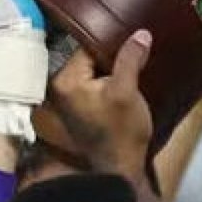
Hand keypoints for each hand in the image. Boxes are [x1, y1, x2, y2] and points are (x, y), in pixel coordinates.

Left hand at [48, 31, 153, 179]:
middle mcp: (60, 88)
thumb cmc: (121, 131)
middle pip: (91, 58)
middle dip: (114, 57)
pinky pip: (96, 83)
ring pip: (95, 70)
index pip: (89, 46)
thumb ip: (130, 59)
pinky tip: (127, 83)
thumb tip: (140, 34)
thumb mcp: (127, 91)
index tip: (133, 44)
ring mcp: (69, 99)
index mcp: (65, 80)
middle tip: (137, 55)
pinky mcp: (81, 107)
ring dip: (114, 69)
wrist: (121, 168)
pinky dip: (110, 81)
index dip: (114, 44)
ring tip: (135, 68)